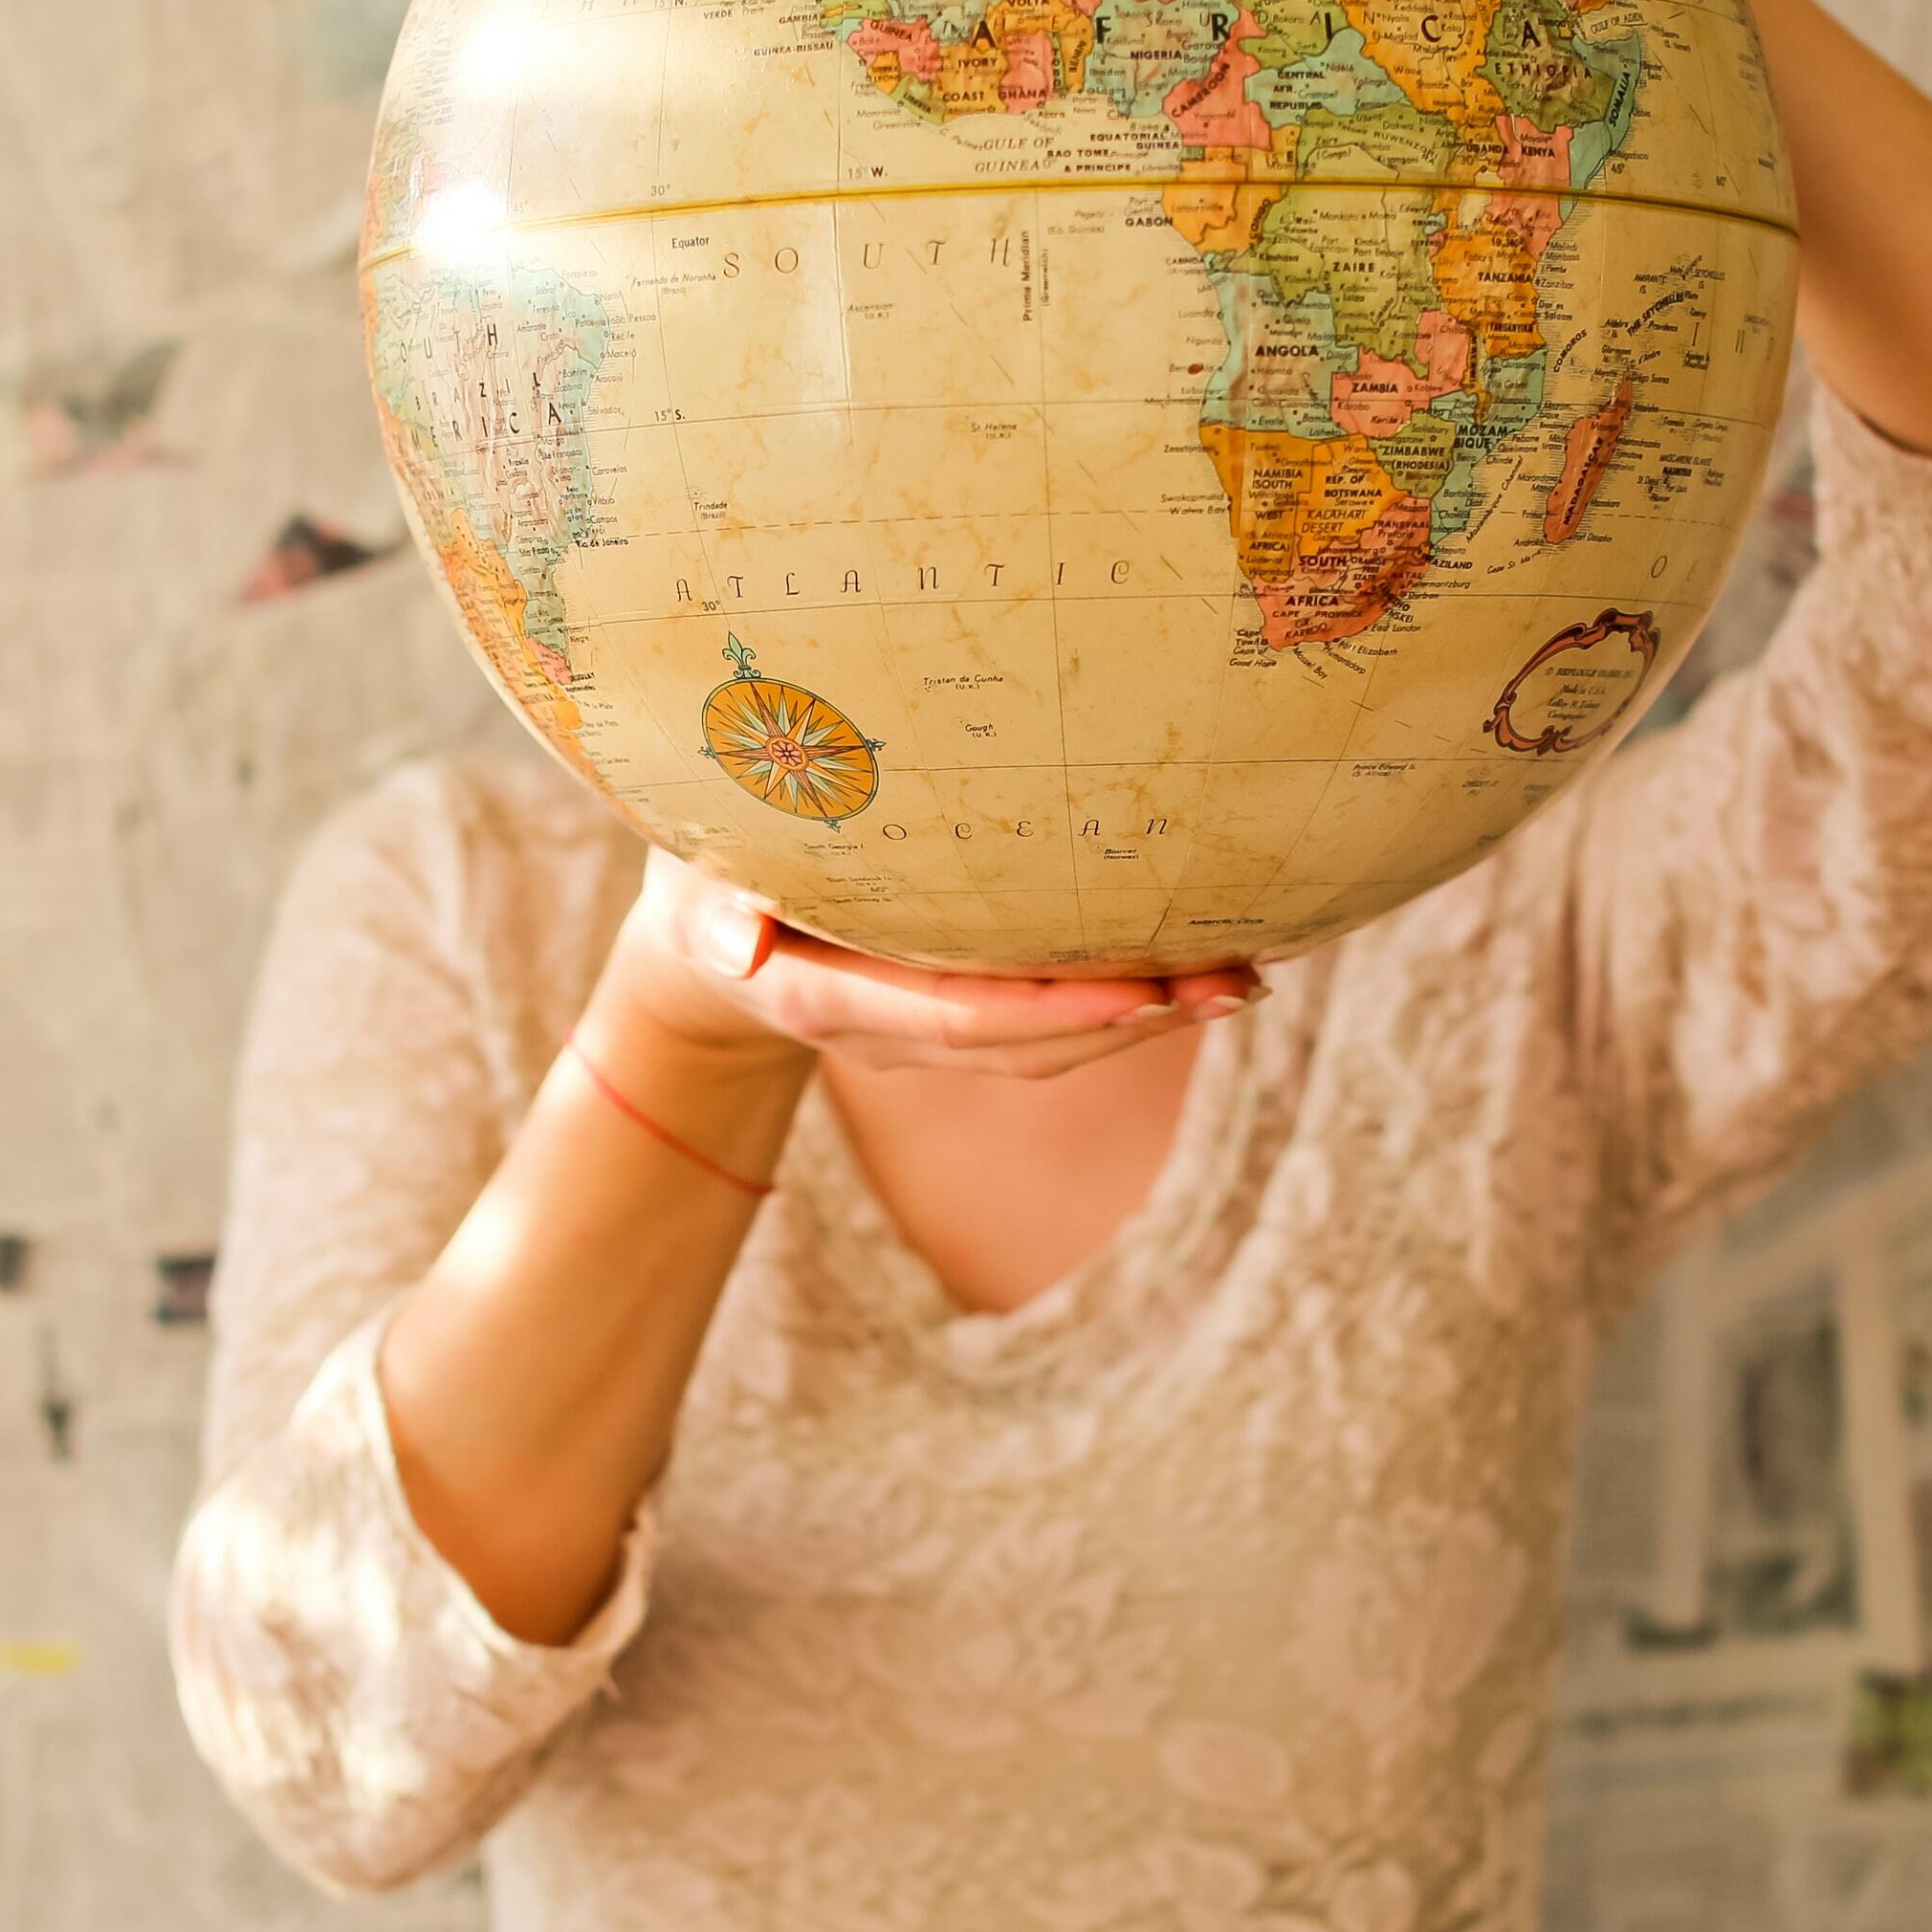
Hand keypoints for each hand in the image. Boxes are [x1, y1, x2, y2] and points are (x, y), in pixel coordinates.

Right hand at [594, 848, 1264, 1082]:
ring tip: (1243, 978)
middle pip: (1029, 1044)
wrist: (701, 959)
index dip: (1053, 1012)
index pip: (958, 1016)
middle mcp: (894, 1032)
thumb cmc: (696, 887)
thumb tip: (728, 945)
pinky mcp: (958, 1013)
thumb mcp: (687, 890)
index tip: (1141, 991)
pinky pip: (1050, 1020)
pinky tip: (1196, 964)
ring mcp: (930, 1031)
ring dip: (1150, 1018)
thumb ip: (709, 910)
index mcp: (832, 998)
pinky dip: (1126, 999)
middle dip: (1134, 1021)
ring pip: (1052, 1043)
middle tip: (1234, 982)